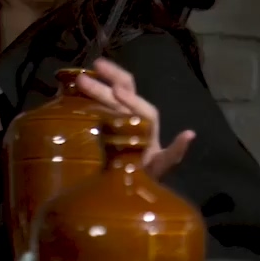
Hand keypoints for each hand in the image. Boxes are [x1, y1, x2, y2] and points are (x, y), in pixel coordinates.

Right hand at [75, 57, 195, 178]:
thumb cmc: (147, 179)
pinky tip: (69, 91)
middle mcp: (133, 120)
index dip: (132, 100)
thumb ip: (174, 153)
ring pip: (109, 99)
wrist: (130, 192)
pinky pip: (95, 110)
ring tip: (78, 78)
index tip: (116, 91)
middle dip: (111, 79)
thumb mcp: (161, 167)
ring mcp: (116, 123)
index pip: (143, 109)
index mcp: (147, 128)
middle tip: (93, 67)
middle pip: (124, 93)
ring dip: (96, 86)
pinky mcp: (101, 130)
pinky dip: (84, 100)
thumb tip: (190, 133)